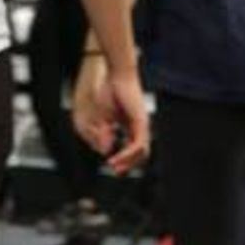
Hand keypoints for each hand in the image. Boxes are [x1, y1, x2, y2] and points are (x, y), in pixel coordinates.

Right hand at [72, 58, 150, 175]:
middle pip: (141, 153)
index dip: (124, 159)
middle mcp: (140, 125)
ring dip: (128, 162)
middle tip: (116, 170)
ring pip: (142, 152)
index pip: (133, 147)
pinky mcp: (141, 122)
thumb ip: (103, 134)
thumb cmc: (109, 91)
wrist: (116, 74)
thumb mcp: (102, 117)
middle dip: (128, 164)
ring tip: (115, 166)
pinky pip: (138, 145)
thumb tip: (105, 150)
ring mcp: (142, 124)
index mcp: (132, 124)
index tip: (112, 165)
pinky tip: (117, 157)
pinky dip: (128, 154)